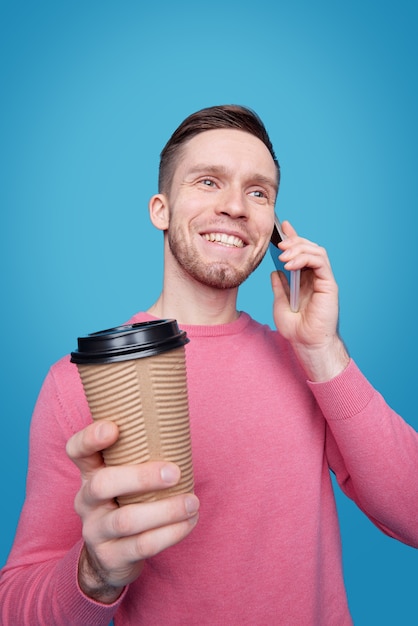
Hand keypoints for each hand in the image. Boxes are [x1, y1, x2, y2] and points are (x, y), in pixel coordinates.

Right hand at [66, 420, 198, 602]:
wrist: (109, 558)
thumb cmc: (127, 503)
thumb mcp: (124, 478)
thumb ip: (140, 456)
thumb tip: (178, 427)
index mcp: (90, 473)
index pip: (77, 451)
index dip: (90, 438)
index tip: (113, 428)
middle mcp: (86, 500)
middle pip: (101, 484)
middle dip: (141, 477)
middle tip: (174, 473)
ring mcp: (95, 530)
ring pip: (126, 520)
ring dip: (165, 510)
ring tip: (192, 502)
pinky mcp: (111, 557)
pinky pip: (142, 545)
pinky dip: (171, 533)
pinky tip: (189, 522)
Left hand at [271, 220, 349, 381]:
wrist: (306, 343)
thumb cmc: (296, 328)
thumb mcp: (280, 303)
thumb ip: (278, 286)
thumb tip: (274, 271)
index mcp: (304, 279)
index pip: (300, 253)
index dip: (293, 238)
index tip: (282, 226)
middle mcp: (316, 277)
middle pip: (309, 248)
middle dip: (294, 241)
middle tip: (278, 244)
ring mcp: (323, 279)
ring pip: (316, 251)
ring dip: (298, 249)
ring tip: (283, 255)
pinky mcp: (329, 284)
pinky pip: (320, 262)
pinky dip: (305, 258)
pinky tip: (290, 264)